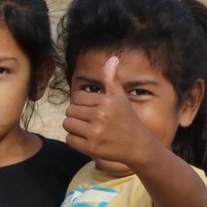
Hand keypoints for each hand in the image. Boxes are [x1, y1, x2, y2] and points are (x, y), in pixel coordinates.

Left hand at [63, 56, 158, 171]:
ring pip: (68, 124)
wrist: (138, 146)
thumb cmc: (128, 120)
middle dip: (76, 115)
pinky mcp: (92, 148)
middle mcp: (101, 116)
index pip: (77, 97)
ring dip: (73, 127)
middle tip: (88, 120)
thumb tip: (112, 58)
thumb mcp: (121, 98)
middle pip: (70, 111)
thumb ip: (112, 79)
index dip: (81, 103)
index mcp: (107, 101)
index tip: (91, 109)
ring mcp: (96, 133)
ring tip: (86, 128)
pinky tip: (86, 139)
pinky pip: (70, 139)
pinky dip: (75, 140)